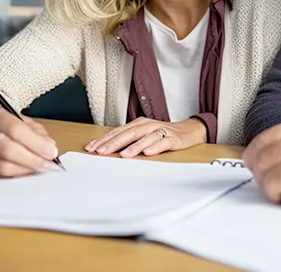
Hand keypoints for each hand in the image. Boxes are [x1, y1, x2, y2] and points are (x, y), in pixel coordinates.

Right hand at [0, 106, 58, 177]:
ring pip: (3, 164)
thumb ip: (37, 133)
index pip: (15, 129)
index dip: (35, 143)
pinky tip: (29, 170)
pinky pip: (0, 173)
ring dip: (26, 167)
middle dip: (32, 158)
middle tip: (48, 162)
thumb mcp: (24, 122)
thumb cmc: (8, 126)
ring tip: (41, 166)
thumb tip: (49, 147)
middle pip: (8, 148)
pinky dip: (18, 173)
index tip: (51, 151)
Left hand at [84, 117, 207, 157]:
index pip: (119, 131)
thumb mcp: (143, 134)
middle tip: (102, 152)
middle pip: (129, 133)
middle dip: (115, 143)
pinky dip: (156, 147)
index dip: (105, 140)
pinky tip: (148, 153)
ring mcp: (161, 131)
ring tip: (124, 155)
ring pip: (146, 137)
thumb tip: (106, 148)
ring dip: (134, 146)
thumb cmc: (162, 134)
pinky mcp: (173, 139)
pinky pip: (164, 142)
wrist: (188, 131)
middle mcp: (148, 126)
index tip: (92, 148)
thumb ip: (127, 140)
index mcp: (139, 124)